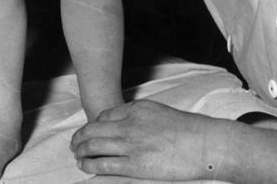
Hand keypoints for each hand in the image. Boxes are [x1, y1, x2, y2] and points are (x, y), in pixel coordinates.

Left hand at [70, 99, 225, 180]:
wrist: (202, 143)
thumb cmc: (185, 129)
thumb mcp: (158, 112)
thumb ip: (139, 116)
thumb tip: (124, 122)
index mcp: (136, 109)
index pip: (105, 116)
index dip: (93, 125)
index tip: (89, 131)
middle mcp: (129, 124)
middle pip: (94, 129)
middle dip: (80, 137)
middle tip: (74, 143)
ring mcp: (131, 144)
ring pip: (95, 146)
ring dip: (81, 151)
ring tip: (76, 155)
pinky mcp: (135, 165)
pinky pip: (105, 165)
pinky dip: (91, 165)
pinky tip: (86, 166)